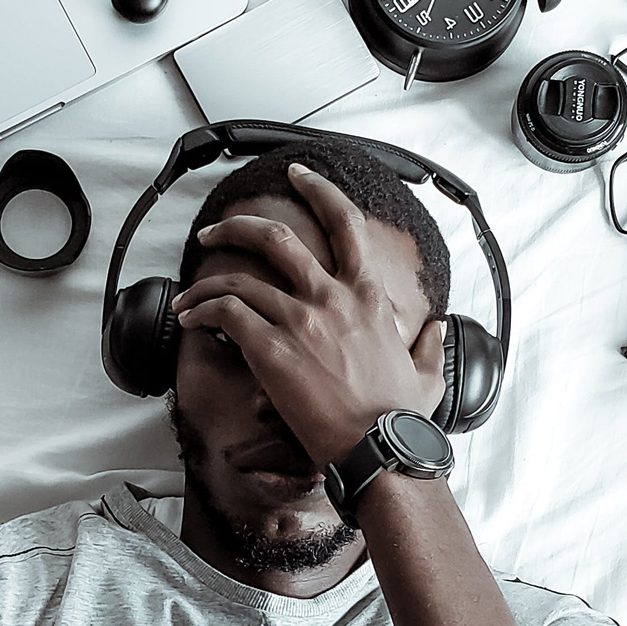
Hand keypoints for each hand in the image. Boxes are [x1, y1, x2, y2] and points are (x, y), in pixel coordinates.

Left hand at [171, 163, 446, 468]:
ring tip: (189, 294)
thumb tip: (436, 330)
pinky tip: (193, 319)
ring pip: (238, 279)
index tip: (299, 176)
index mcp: (369, 296)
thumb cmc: (399, 419)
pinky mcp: (272, 349)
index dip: (318, 190)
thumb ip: (429, 346)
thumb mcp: (429, 374)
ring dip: (206, 282)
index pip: (345, 223)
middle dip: (238, 226)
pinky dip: (203, 309)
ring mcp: (300, 321)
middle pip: (276, 237)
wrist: (379, 447)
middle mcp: (332, 297)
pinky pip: (226, 313)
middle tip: (216, 229)